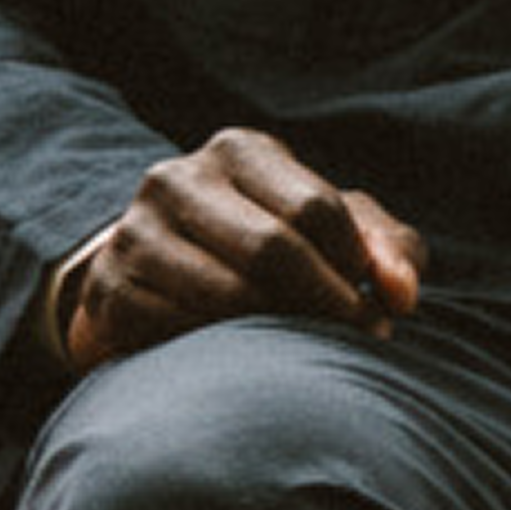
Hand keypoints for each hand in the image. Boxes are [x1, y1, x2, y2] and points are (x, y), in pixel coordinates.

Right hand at [58, 130, 427, 374]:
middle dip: (328, 303)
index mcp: (240, 151)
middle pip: (273, 249)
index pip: (316, 209)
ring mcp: (134, 232)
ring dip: (282, 333)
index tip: (386, 307)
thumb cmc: (276, 247)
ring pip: (227, 294)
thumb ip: (386, 249)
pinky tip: (247, 358)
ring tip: (311, 350)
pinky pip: (181, 329)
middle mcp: (178, 179)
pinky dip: (225, 351)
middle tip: (361, 339)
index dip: (358, 266)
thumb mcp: (337, 233)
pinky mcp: (110, 289)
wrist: (163, 275)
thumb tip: (401, 293)